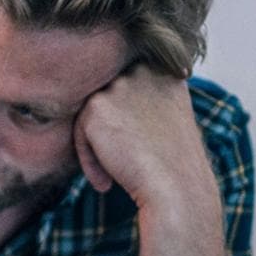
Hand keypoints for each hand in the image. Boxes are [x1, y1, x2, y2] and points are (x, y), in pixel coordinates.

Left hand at [74, 65, 220, 225]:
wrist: (176, 186)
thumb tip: (112, 105)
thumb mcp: (170, 117)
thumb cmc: (174, 162)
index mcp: (165, 70)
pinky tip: (106, 181)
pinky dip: (88, 159)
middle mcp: (143, 71)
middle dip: (109, 130)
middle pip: (108, 100)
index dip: (125, 122)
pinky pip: (79, 132)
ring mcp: (120, 85)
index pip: (127, 88)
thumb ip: (145, 100)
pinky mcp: (97, 105)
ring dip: (97, 146)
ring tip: (114, 176)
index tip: (136, 149)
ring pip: (92, 116)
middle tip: (124, 163)